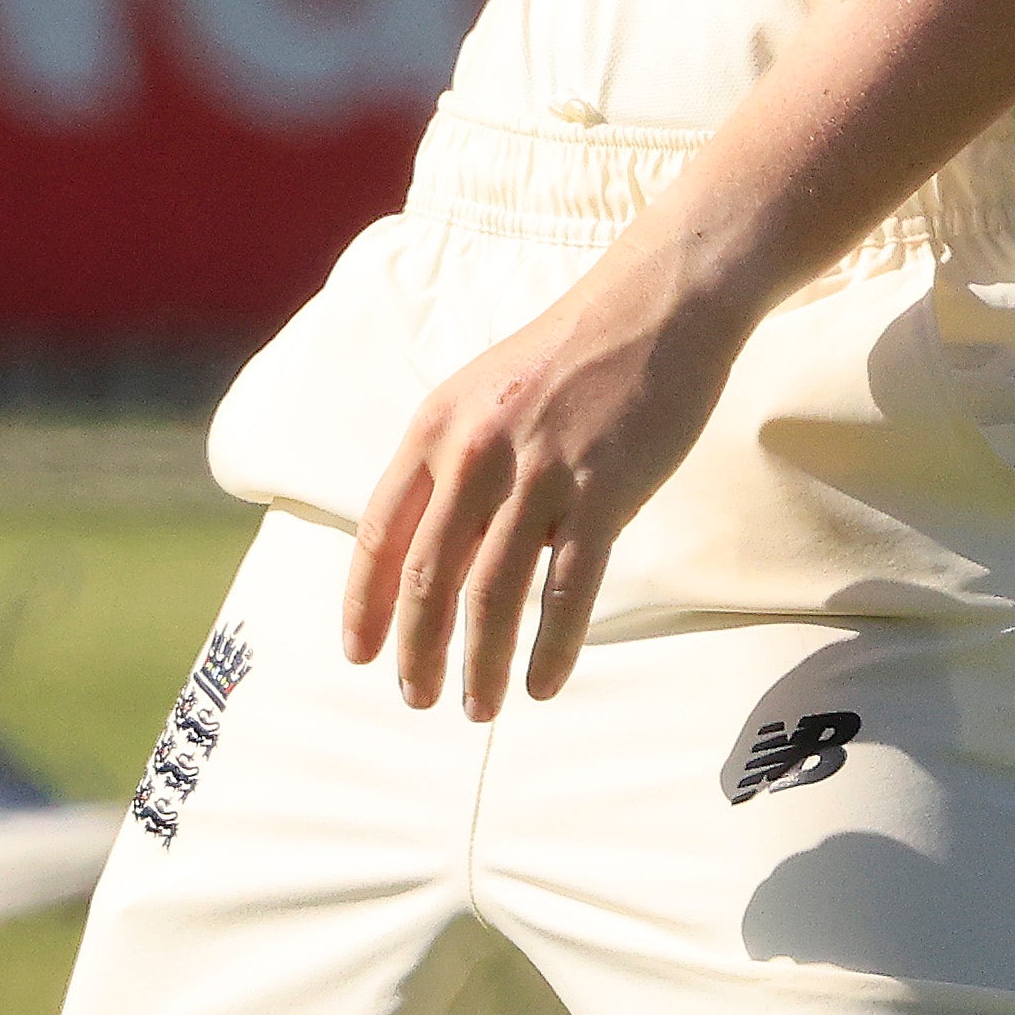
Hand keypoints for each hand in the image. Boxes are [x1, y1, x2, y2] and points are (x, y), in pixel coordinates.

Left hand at [340, 239, 748, 719]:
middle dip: (417, 649)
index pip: (380, 532)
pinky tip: (544, 686)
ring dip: (479, 664)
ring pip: (492, 594)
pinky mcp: (602, 491)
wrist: (655, 305)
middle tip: (417, 699)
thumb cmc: (571, 355)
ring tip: (476, 710)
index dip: (365, 602)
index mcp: (435, 427)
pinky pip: (567, 590)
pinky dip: (552, 648)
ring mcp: (539, 472)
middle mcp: (475, 452)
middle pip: (427, 574)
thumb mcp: (485, 395)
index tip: (359, 655)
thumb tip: (432, 547)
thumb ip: (453, 462)